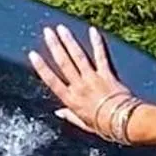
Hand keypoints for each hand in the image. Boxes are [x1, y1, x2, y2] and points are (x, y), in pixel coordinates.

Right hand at [27, 24, 139, 142]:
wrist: (121, 122)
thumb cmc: (103, 126)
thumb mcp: (83, 124)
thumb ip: (70, 116)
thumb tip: (59, 113)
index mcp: (71, 100)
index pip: (52, 80)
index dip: (42, 67)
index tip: (33, 55)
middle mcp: (79, 86)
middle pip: (64, 63)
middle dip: (54, 46)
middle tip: (47, 32)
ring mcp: (93, 78)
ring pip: (78, 56)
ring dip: (69, 41)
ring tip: (61, 28)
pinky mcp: (106, 73)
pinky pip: (101, 55)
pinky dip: (97, 42)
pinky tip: (92, 30)